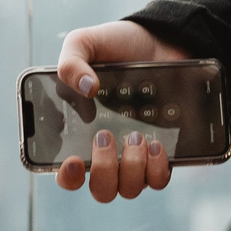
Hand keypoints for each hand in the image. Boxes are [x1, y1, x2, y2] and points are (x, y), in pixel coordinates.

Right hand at [52, 20, 188, 201]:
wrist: (160, 41)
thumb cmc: (117, 47)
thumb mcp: (85, 43)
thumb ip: (71, 61)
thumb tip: (86, 89)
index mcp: (80, 133)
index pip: (67, 174)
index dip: (68, 177)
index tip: (74, 160)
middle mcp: (107, 152)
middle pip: (101, 190)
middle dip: (103, 170)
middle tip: (106, 136)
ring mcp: (136, 156)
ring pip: (130, 188)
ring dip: (132, 167)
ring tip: (137, 135)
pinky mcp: (162, 154)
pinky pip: (159, 179)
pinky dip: (158, 168)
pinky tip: (157, 144)